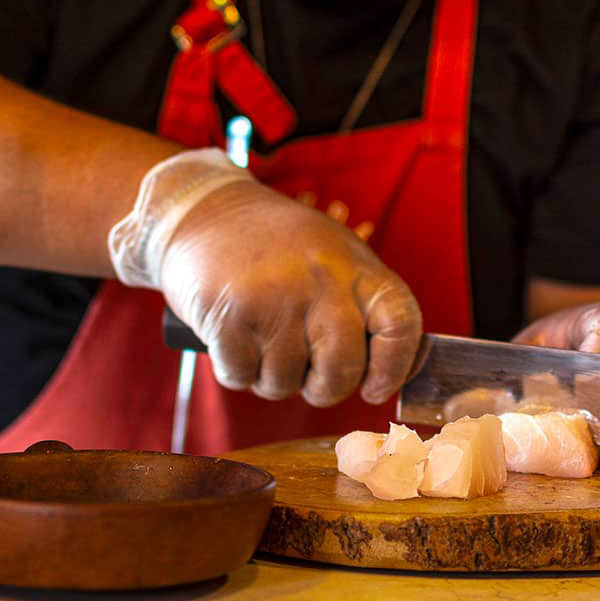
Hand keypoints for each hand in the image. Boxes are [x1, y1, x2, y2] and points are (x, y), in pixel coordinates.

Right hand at [109, 149, 421, 406]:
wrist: (200, 211)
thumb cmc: (273, 244)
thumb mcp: (329, 252)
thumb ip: (359, 303)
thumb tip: (391, 368)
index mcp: (354, 264)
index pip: (399, 326)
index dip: (394, 368)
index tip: (375, 388)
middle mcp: (320, 279)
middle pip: (342, 369)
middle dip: (325, 389)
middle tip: (309, 379)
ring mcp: (274, 298)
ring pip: (287, 382)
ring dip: (272, 378)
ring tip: (262, 343)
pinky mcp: (228, 317)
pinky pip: (242, 376)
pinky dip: (236, 370)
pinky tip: (233, 341)